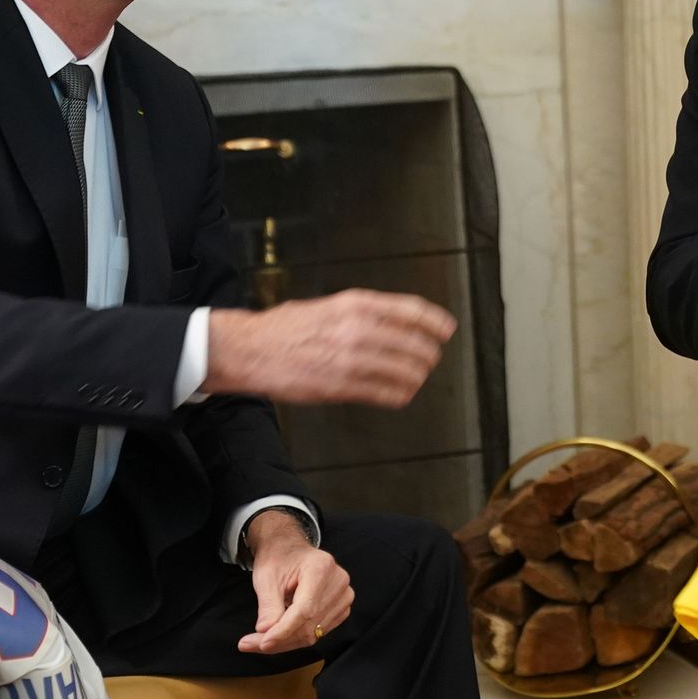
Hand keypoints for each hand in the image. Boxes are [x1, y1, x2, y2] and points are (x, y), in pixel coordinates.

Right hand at [203, 289, 455, 406]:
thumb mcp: (328, 305)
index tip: (446, 329)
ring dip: (417, 376)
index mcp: (355, 304)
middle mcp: (358, 329)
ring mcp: (351, 359)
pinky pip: (386, 393)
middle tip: (431, 358)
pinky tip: (402, 394)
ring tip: (417, 378)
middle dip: (428, 353)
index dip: (434, 322)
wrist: (251, 349)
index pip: (410, 311)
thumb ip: (361, 312)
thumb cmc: (286, 327)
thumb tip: (394, 320)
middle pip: (414, 343)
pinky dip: (400, 395)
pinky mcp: (341, 386)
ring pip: (405, 370)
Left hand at [237, 511, 353, 654]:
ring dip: (285, 641)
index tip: (262, 643)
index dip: (283, 630)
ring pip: (313, 633)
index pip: (304, 610)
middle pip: (309, 625)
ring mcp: (344, 596)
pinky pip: (318, 632)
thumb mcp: (266, 577)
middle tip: (250, 644)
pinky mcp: (342, 608)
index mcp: (321, 567)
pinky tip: (279, 632)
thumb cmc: (278, 559)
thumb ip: (268, 606)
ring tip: (260, 638)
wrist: (290, 550)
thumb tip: (265, 633)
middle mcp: (338, 582)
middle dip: (279, 639)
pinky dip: (295, 638)